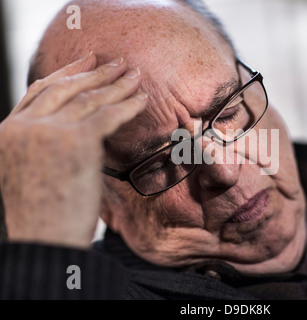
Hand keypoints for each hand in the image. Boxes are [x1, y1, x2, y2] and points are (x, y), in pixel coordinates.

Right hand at [0, 52, 146, 247]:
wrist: (46, 244)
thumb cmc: (44, 217)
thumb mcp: (31, 174)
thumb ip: (45, 147)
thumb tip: (78, 132)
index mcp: (7, 132)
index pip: (39, 92)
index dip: (65, 73)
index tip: (87, 62)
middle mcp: (22, 126)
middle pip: (64, 88)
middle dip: (95, 72)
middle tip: (118, 62)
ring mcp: (46, 131)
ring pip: (88, 98)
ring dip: (116, 85)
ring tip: (136, 74)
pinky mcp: (74, 141)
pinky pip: (107, 115)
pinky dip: (128, 106)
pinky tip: (142, 100)